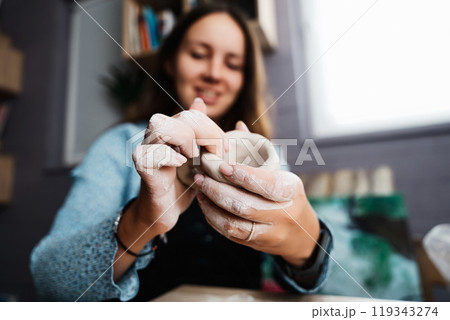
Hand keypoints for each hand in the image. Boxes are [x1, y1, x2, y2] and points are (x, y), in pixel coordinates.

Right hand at [131, 98, 227, 234]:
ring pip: (160, 125)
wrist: (165, 210)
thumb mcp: (199, 155)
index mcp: (171, 128)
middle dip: (207, 135)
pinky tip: (179, 166)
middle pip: (184, 117)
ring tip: (192, 160)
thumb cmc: (183, 182)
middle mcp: (156, 134)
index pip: (195, 114)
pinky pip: (150, 152)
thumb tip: (199, 102)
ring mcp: (146, 148)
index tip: (224, 151)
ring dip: (185, 142)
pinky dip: (168, 157)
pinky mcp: (142, 166)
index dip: (213, 130)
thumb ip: (202, 130)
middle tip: (213, 158)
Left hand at [194, 121, 319, 266]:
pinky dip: (214, 219)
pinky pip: (231, 234)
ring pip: (235, 223)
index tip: (222, 166)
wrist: (301, 234)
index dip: (243, 175)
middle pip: (244, 205)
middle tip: (201, 177)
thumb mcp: (281, 173)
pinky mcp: (256, 244)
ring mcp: (269, 232)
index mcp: (290, 191)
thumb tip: (238, 124)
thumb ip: (259, 151)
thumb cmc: (287, 195)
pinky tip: (205, 205)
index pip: (266, 184)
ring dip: (212, 206)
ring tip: (200, 190)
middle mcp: (282, 214)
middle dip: (218, 191)